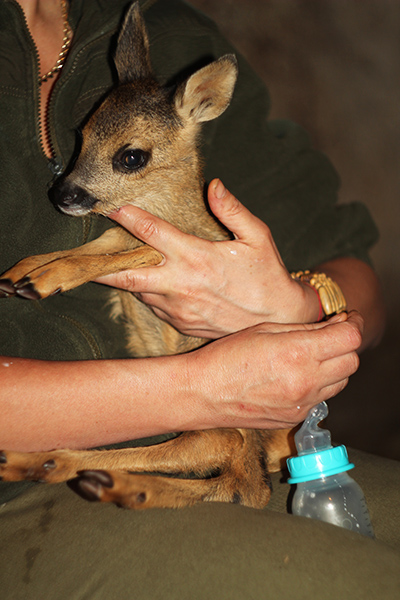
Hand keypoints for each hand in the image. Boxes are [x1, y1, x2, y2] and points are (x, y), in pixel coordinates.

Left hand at [96, 179, 317, 338]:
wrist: (278, 319)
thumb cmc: (268, 276)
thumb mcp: (258, 238)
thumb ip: (234, 210)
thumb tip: (213, 185)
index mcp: (198, 258)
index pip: (152, 233)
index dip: (127, 217)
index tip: (109, 206)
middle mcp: (181, 285)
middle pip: (128, 274)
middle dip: (101, 263)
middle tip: (81, 254)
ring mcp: (178, 308)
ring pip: (137, 290)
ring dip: (124, 276)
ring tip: (110, 261)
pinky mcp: (180, 323)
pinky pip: (152, 304)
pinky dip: (145, 291)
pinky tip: (146, 280)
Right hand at [188, 311, 362, 429]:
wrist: (201, 393)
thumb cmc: (226, 356)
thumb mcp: (265, 329)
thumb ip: (306, 329)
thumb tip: (334, 325)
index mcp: (298, 353)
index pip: (350, 337)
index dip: (353, 323)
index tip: (348, 318)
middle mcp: (306, 381)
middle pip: (352, 361)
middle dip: (345, 344)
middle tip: (331, 334)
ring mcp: (302, 404)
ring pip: (341, 382)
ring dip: (334, 366)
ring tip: (312, 355)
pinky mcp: (295, 418)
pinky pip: (321, 399)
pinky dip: (318, 385)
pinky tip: (296, 375)